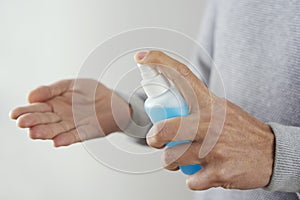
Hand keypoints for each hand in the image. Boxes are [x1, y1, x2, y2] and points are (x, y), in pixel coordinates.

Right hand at [10, 79, 130, 146]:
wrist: (115, 100)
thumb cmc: (93, 92)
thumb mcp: (71, 85)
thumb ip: (52, 90)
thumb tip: (31, 96)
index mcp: (55, 104)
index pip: (38, 108)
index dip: (26, 111)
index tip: (15, 114)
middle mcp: (61, 117)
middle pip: (45, 120)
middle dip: (33, 121)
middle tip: (22, 122)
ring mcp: (73, 126)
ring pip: (56, 130)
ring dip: (46, 132)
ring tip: (35, 133)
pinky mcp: (86, 132)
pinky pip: (75, 136)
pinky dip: (66, 139)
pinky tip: (57, 141)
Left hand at [135, 51, 274, 189]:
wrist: (271, 152)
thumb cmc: (241, 131)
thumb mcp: (221, 109)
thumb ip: (197, 107)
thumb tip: (168, 111)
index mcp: (209, 104)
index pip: (182, 76)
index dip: (160, 62)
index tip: (142, 57)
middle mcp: (210, 123)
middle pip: (165, 129)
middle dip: (154, 138)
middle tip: (156, 140)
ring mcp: (214, 148)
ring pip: (172, 158)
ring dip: (171, 162)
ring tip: (180, 159)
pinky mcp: (219, 172)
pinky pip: (190, 180)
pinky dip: (192, 179)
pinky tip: (202, 172)